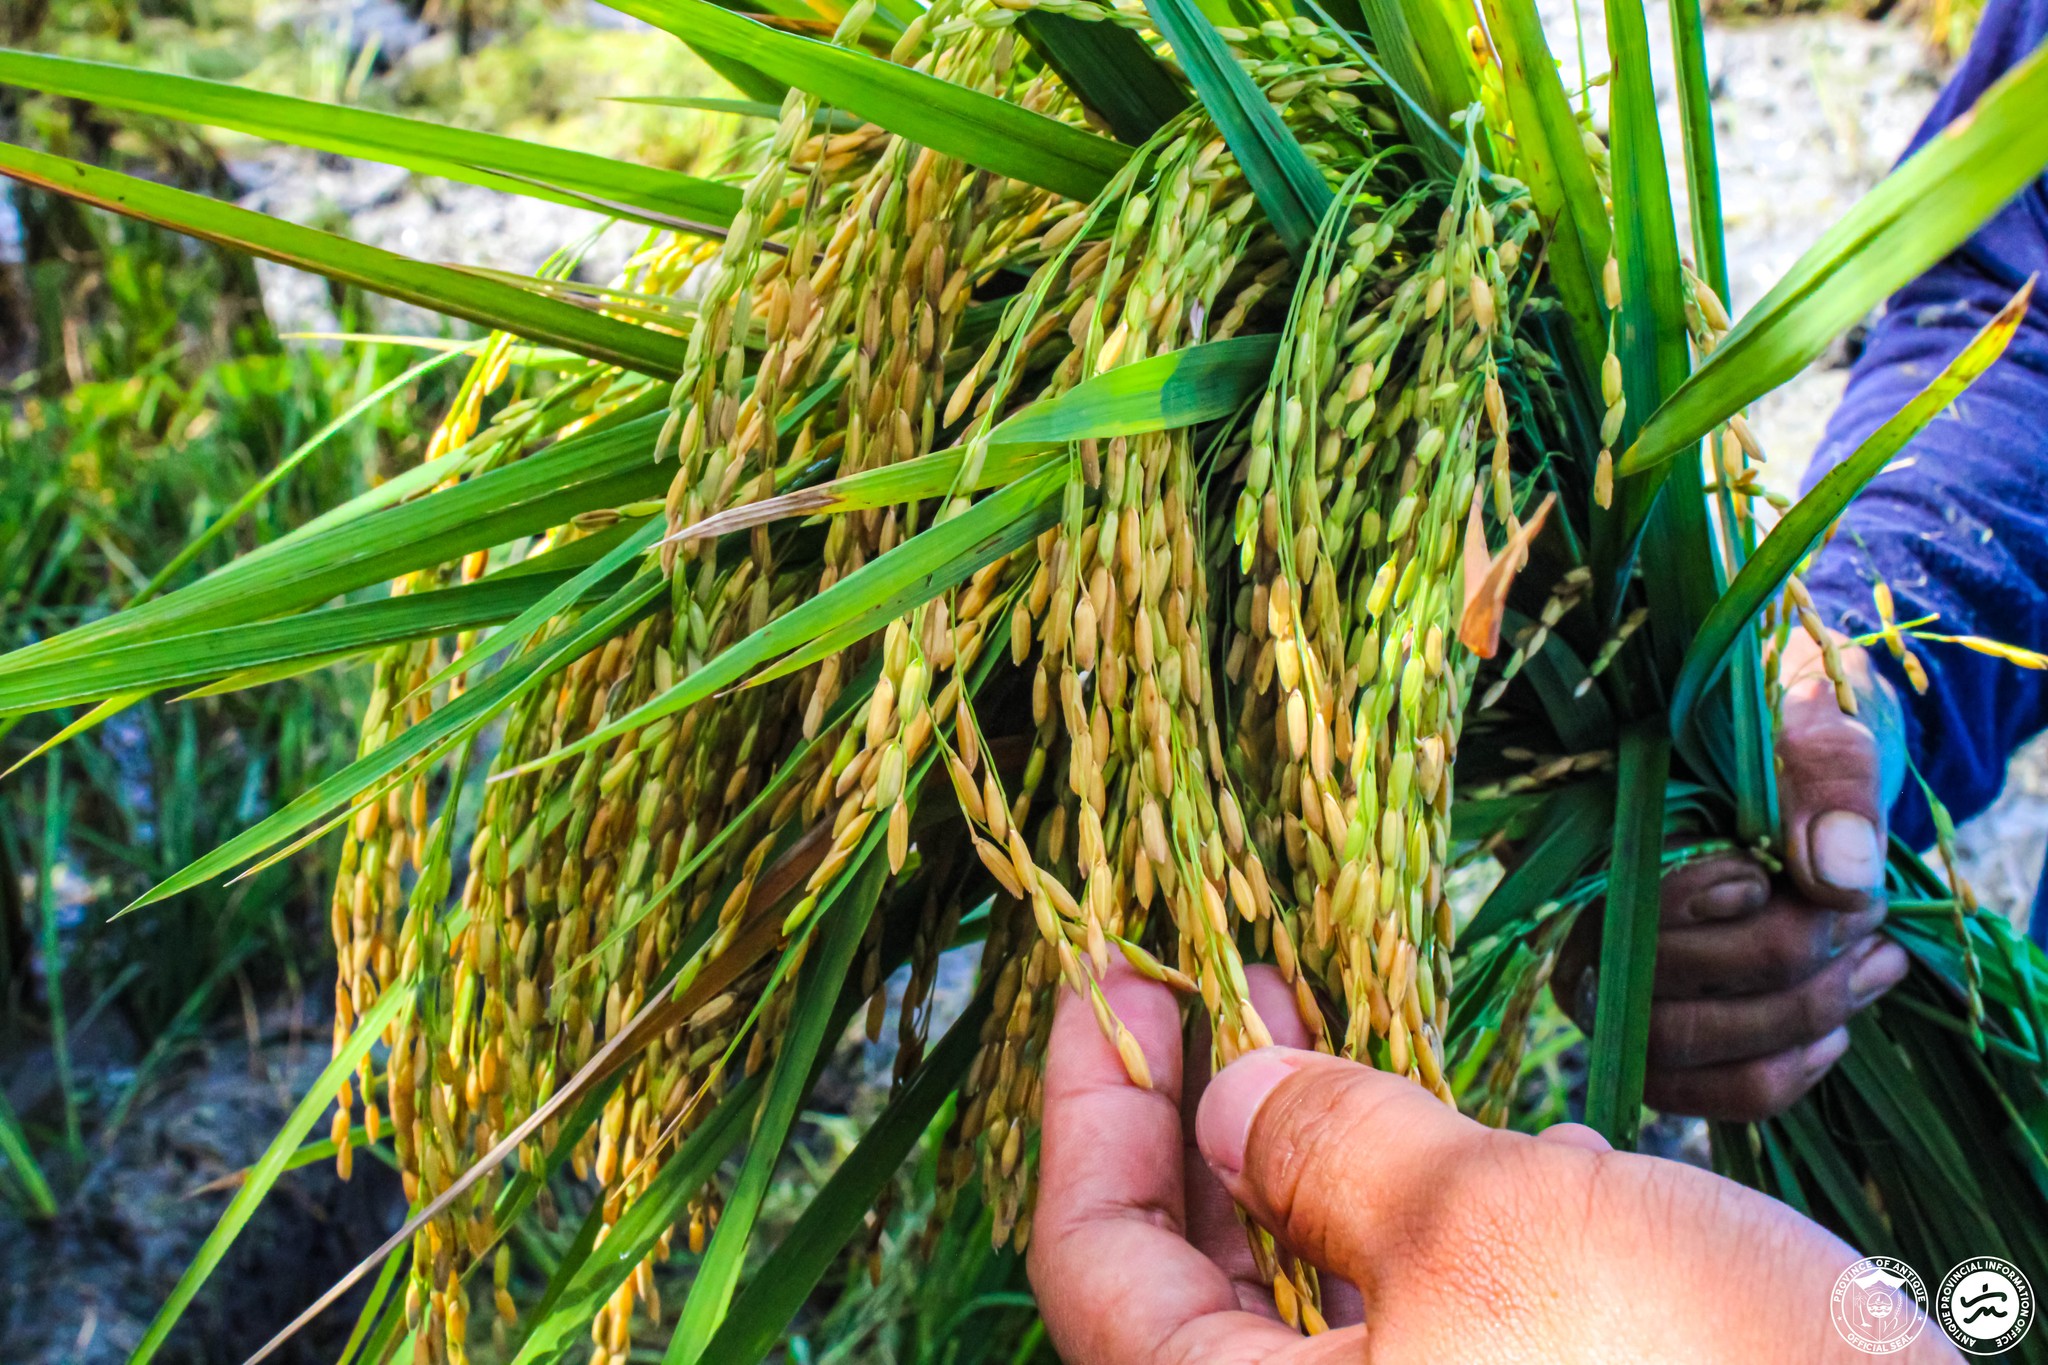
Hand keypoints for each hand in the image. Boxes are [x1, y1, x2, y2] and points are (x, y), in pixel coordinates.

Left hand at [1030, 962, 1955, 1362]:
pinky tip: (1430, 1117)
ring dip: (1292, 1147)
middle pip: (1183, 1279)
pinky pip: (1399, 1313)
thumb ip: (1327, 1150)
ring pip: (1297, 1289)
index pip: (1094, 1263)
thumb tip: (1228, 1093)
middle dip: (1192, 1113)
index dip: (1088, 1106)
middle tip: (1211, 975)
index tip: (1110, 974)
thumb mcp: (1486, 1225)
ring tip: (1305, 1009)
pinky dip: (1390, 1208)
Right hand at [1558, 629, 1911, 1121]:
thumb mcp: (1811, 715)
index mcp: (1587, 841)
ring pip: (1696, 1048)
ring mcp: (1615, 1000)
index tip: (1799, 865)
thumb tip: (1839, 881)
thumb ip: (1823, 777)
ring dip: (1805, 1014)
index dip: (1732, 896)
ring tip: (1877, 960)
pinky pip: (1723, 1092)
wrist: (1788, 767)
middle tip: (1870, 914)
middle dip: (1795, 954)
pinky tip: (1839, 1025)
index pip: (1636, 902)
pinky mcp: (1663, 1053)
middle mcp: (1578, 931)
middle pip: (1669, 983)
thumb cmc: (1784, 733)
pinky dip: (1793, 1069)